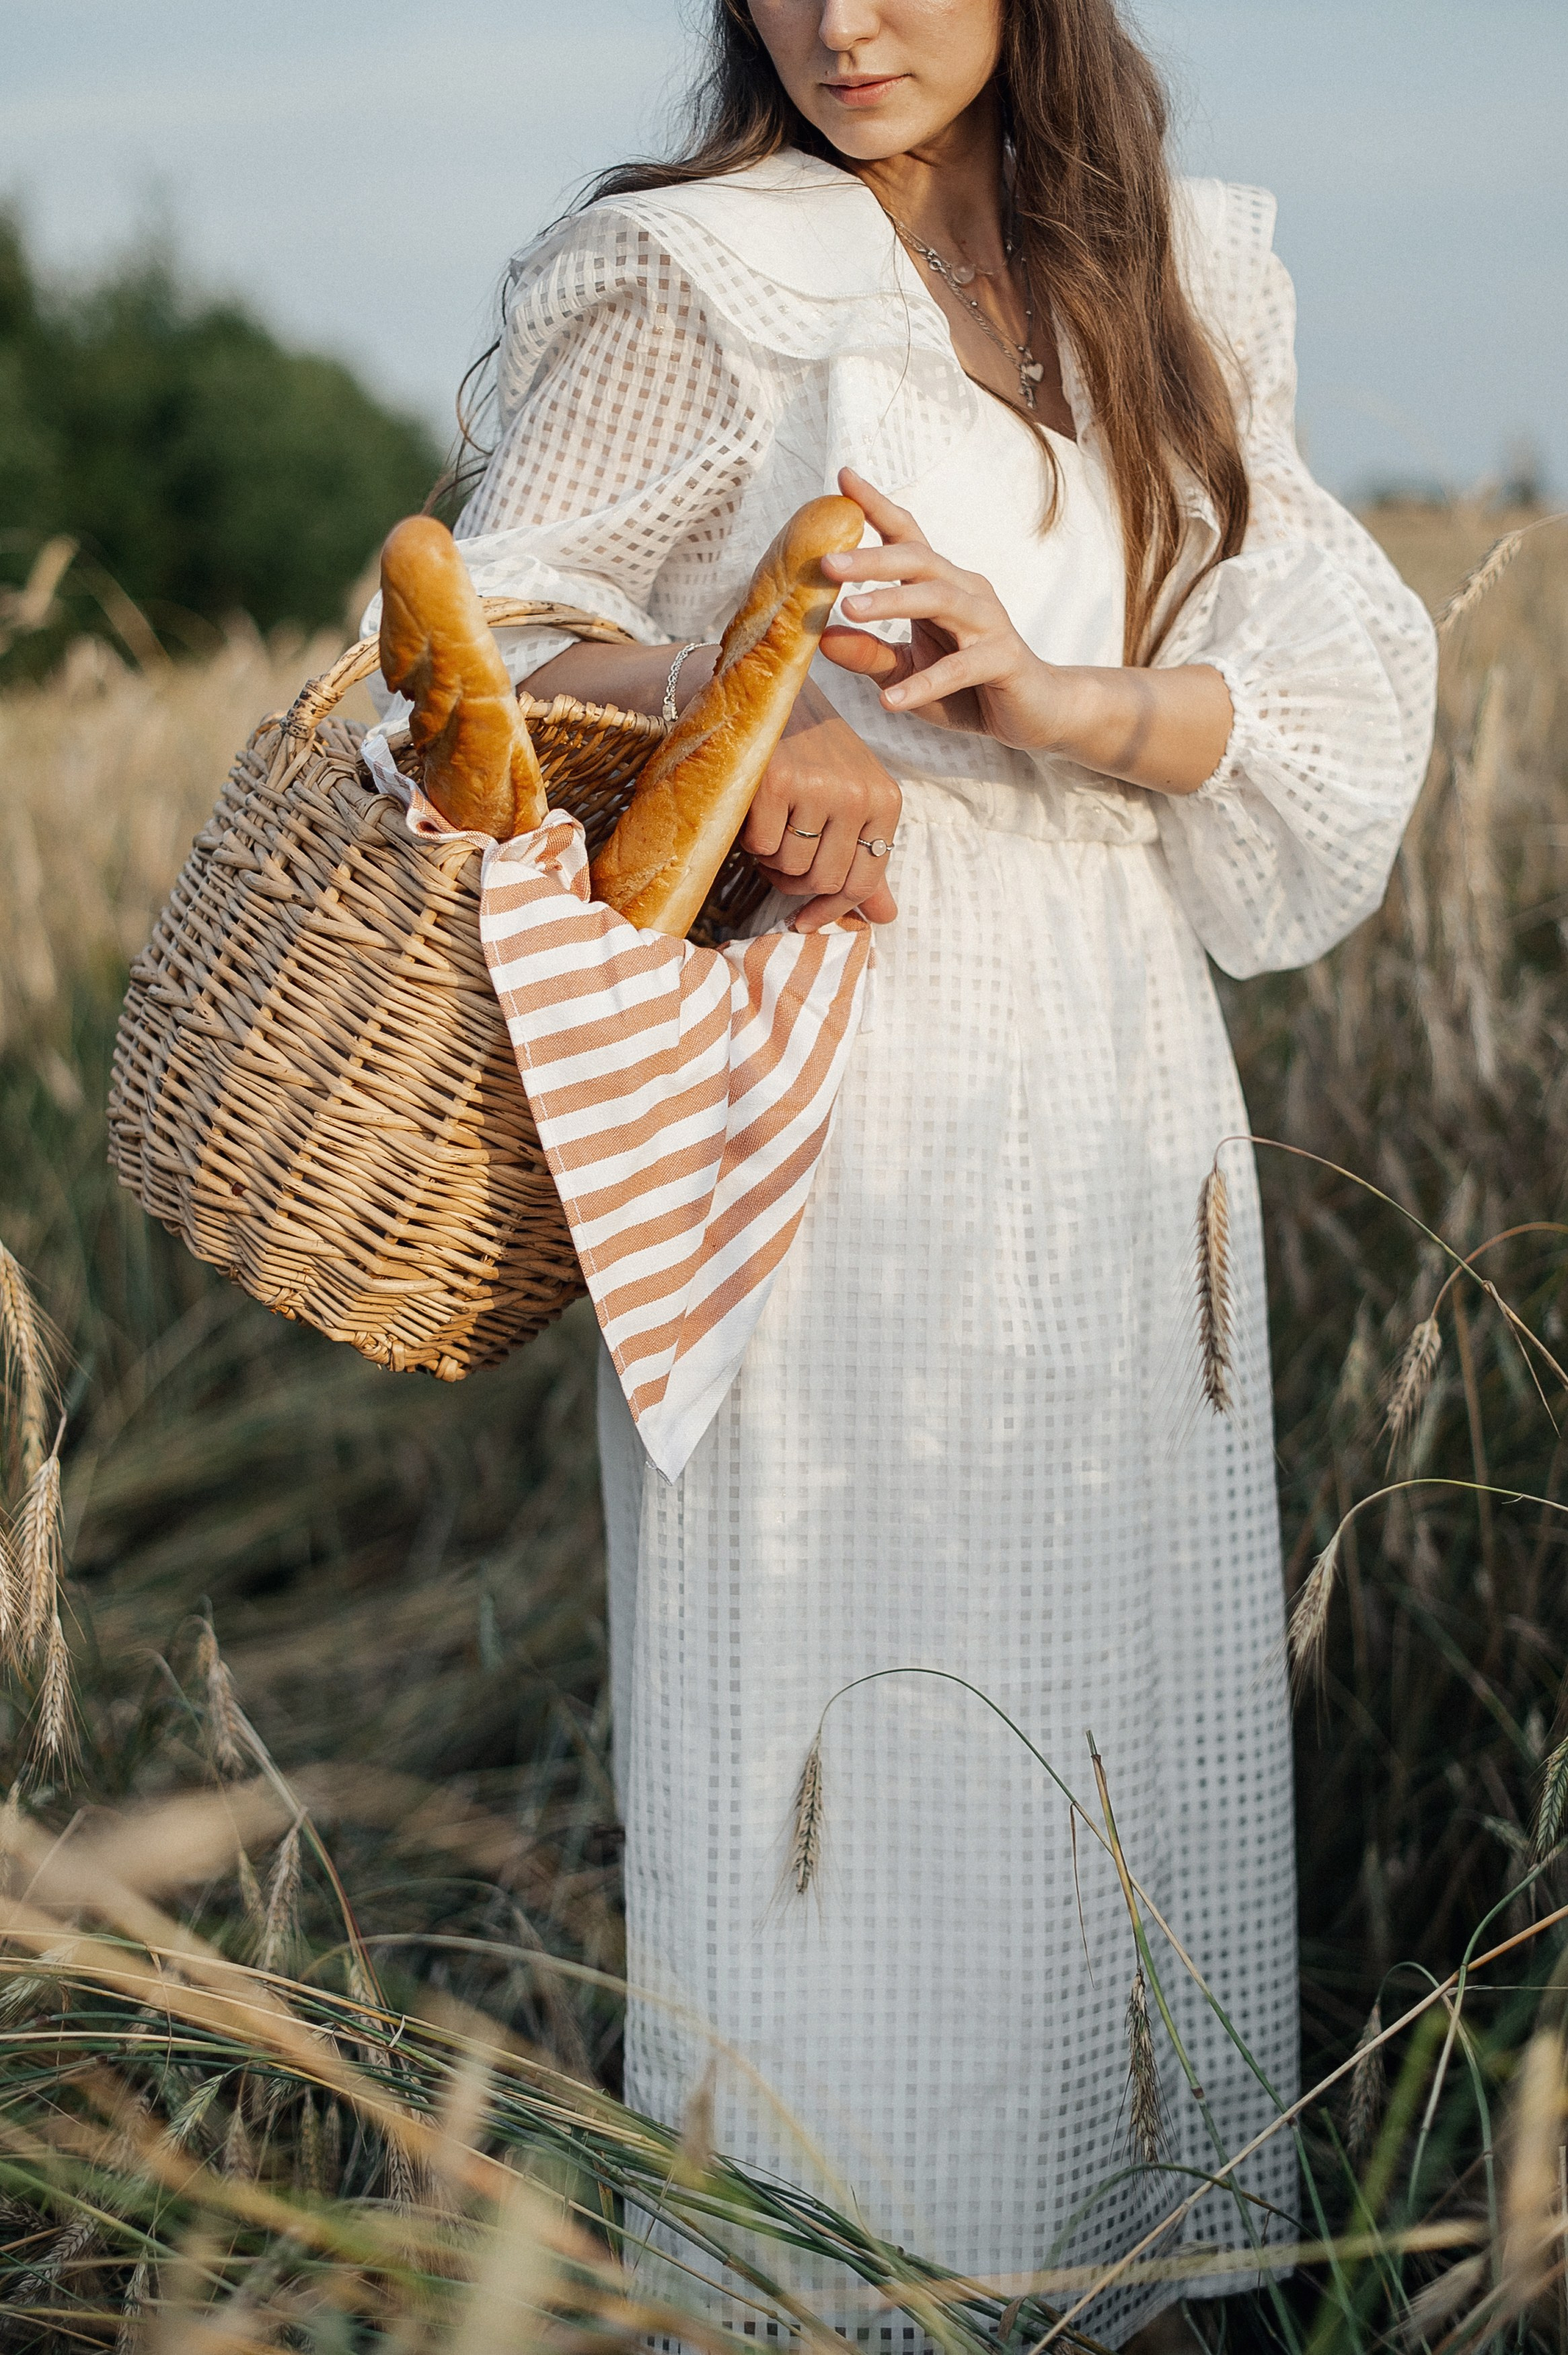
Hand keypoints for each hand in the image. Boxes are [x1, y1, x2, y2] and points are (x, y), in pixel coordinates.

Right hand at [739, 679, 902, 931]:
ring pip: (791, 866)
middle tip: (775, 861)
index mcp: (885, 799)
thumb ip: (865, 857)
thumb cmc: (808, 751)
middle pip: (825, 880)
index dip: (830, 909)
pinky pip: (761, 846)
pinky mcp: (778, 780)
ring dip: (769, 859)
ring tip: (766, 826)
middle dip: (793, 882)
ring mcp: (820, 786)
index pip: (864, 880)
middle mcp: (859, 793)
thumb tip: (887, 917)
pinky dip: (749, 837)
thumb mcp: (847, 799)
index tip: (803, 922)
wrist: (763, 693)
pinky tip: (752, 811)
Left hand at [818, 466, 1067, 750]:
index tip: (843, 476)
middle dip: (871, 558)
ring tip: (849, 612)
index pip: (907, 537)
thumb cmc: (967, 688)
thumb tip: (823, 639)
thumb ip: (869, 655)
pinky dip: (924, 684)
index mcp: (941, 585)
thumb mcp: (906, 671)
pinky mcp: (1004, 659)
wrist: (1034, 713)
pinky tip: (891, 701)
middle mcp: (966, 591)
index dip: (877, 506)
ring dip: (892, 603)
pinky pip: (960, 668)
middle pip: (918, 560)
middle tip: (826, 562)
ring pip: (939, 600)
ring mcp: (989, 622)